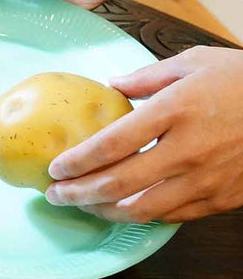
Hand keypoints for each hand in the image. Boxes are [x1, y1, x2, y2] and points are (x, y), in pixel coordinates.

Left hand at [44, 46, 242, 222]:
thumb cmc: (242, 79)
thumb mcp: (192, 62)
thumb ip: (144, 77)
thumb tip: (108, 85)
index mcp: (175, 110)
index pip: (110, 144)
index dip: (76, 161)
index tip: (55, 167)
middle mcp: (188, 149)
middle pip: (117, 183)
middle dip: (77, 193)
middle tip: (55, 194)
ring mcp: (207, 178)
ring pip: (141, 209)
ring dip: (103, 211)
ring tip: (83, 205)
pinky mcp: (222, 199)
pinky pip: (170, 216)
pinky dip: (140, 215)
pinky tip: (122, 207)